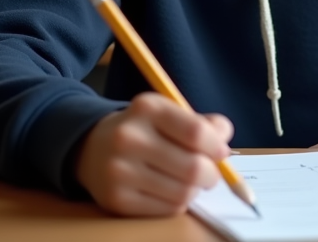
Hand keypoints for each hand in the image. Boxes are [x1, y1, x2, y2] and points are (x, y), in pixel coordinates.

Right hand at [74, 92, 233, 216]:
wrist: (93, 148)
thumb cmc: (144, 130)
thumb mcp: (169, 114)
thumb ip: (202, 123)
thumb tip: (224, 139)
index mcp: (147, 108)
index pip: (196, 132)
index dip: (216, 147)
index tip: (221, 153)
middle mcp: (129, 137)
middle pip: (192, 168)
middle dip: (210, 174)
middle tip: (209, 173)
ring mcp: (119, 170)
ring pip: (183, 193)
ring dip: (194, 190)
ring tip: (188, 181)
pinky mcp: (116, 199)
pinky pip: (167, 209)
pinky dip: (178, 203)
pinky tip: (169, 190)